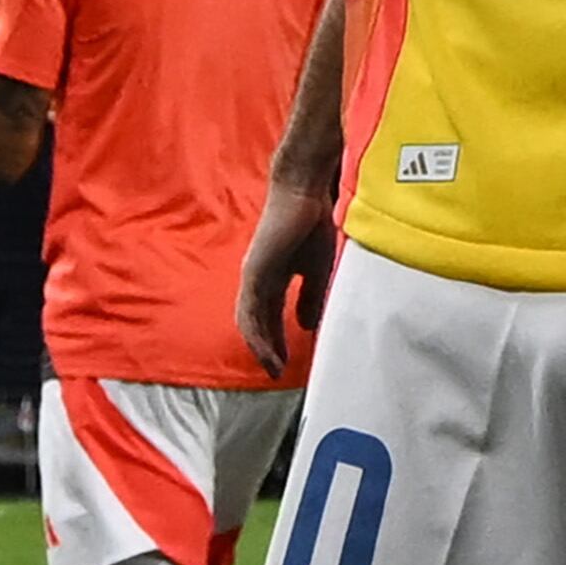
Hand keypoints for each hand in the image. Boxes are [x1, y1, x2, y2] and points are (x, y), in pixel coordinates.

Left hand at [233, 182, 337, 378]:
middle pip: (256, 322)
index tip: (285, 363)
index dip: (276, 340)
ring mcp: (252, 275)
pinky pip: (251, 310)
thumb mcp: (316, 268)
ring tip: (273, 368)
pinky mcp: (253, 271)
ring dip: (260, 347)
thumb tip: (306, 326)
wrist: (304, 192)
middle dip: (265, 349)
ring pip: (249, 320)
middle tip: (276, 372)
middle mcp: (257, 279)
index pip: (270, 316)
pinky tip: (267, 349)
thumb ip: (310, 296)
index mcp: (272, 277)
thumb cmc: (312, 224)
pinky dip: (257, 333)